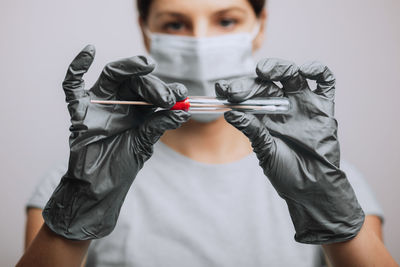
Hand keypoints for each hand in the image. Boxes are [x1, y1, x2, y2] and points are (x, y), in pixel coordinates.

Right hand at [43, 45, 189, 239]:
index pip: (152, 90)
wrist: (99, 186)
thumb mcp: (144, 143)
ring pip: (113, 75)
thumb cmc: (122, 165)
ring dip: (130, 67)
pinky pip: (72, 85)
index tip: (181, 94)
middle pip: (135, 81)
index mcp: (138, 109)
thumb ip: (159, 125)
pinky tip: (89, 51)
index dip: (166, 89)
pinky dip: (77, 66)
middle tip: (166, 97)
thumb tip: (182, 111)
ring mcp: (99, 103)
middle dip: (153, 85)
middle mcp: (120, 102)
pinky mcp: (79, 110)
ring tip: (148, 65)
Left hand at [216, 58, 363, 243]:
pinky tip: (305, 71)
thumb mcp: (265, 151)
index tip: (221, 89)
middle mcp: (282, 106)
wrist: (314, 188)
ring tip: (264, 71)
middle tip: (237, 90)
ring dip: (278, 67)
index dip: (235, 89)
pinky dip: (317, 70)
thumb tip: (229, 114)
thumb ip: (252, 130)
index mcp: (265, 116)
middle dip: (250, 83)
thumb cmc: (287, 172)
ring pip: (291, 74)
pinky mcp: (324, 107)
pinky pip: (324, 82)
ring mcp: (303, 104)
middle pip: (266, 82)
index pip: (248, 95)